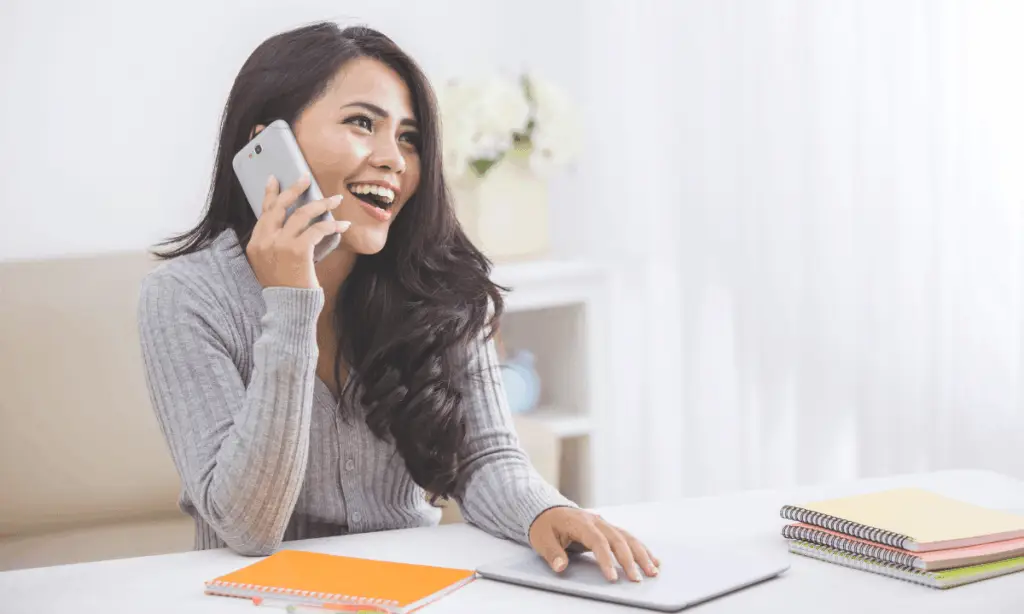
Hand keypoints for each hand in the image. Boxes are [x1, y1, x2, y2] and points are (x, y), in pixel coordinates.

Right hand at [246, 173, 349, 288]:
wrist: (289, 309)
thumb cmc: (285, 289)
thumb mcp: (272, 265)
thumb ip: (277, 245)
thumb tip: (298, 224)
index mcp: (255, 244)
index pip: (264, 213)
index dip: (270, 195)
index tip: (275, 180)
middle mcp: (264, 241)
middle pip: (280, 207)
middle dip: (294, 189)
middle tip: (306, 178)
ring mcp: (280, 244)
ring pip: (302, 214)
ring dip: (321, 204)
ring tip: (335, 199)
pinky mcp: (298, 250)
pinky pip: (318, 229)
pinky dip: (332, 225)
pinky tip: (342, 225)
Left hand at [529, 507, 659, 581]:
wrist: (546, 510)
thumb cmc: (544, 526)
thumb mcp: (542, 539)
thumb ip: (553, 553)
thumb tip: (561, 567)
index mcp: (581, 523)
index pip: (597, 541)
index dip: (606, 559)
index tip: (613, 577)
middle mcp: (596, 521)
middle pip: (618, 539)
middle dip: (630, 560)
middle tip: (637, 579)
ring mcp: (604, 523)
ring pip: (627, 537)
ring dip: (641, 554)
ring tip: (652, 571)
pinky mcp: (608, 528)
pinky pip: (628, 538)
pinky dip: (641, 549)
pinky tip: (653, 560)